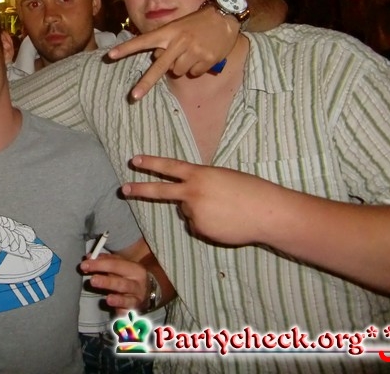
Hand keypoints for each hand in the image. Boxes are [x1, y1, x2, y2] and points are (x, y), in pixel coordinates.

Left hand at [80, 253, 148, 311]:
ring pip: (127, 300)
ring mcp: (137, 300)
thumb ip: (105, 260)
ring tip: (108, 299)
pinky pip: (128, 315)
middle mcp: (137, 285)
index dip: (99, 265)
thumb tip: (89, 257)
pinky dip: (123, 315)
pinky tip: (118, 316)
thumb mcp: (122, 265)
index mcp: (134, 269)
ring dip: (118, 300)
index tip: (84, 265)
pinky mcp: (134, 313)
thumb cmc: (129, 276)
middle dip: (107, 282)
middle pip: (122, 283)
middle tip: (93, 280)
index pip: (115, 265)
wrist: (149, 291)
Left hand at [106, 6, 238, 100]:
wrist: (224, 18)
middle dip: (145, 83)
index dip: (126, 49)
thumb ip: (164, 43)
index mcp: (168, 32)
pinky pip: (193, 73)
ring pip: (177, 71)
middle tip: (133, 97)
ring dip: (180, 66)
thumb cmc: (195, 23)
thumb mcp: (177, 27)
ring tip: (190, 52)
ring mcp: (193, 51)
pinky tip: (202, 55)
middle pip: (158, 67)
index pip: (143, 41)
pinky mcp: (206, 59)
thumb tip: (157, 61)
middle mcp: (178, 42)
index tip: (110, 55)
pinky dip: (196, 68)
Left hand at [121, 155, 282, 245]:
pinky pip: (198, 226)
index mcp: (199, 174)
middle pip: (160, 191)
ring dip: (201, 211)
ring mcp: (194, 212)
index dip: (151, 163)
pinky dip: (208, 224)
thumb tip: (186, 202)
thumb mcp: (221, 178)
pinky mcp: (200, 229)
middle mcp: (192, 192)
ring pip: (188, 212)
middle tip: (124, 189)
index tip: (134, 160)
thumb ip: (200, 185)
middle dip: (140, 189)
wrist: (265, 212)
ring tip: (225, 211)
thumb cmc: (249, 191)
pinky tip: (225, 222)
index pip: (170, 166)